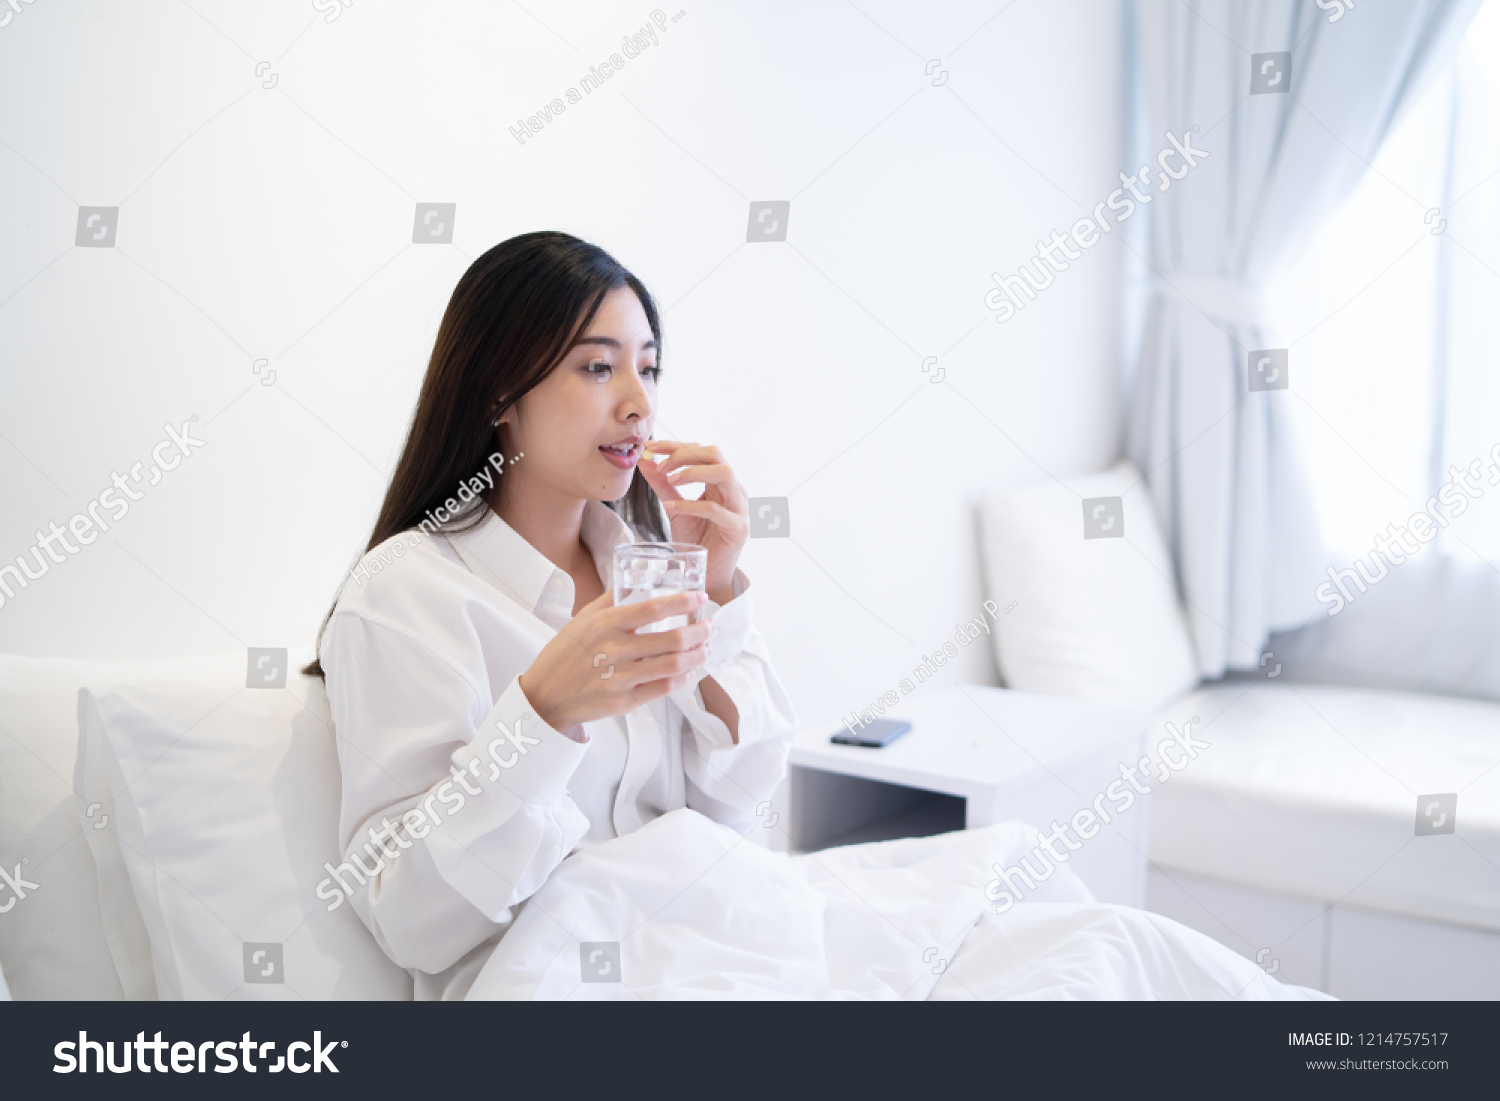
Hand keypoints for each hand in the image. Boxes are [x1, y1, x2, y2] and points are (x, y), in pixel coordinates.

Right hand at [519, 588, 715, 731]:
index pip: (652, 609)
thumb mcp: (581, 620)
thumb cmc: (564, 655)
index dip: (682, 602)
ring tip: (706, 648)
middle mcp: (614, 650)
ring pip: (673, 665)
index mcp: (604, 624)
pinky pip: (663, 688)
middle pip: (671, 639)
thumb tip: (634, 580)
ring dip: (696, 655)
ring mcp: (620, 678)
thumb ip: (609, 601)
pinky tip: (689, 671)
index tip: (700, 597)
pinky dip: (682, 678)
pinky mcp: (625, 701)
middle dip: (699, 631)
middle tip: (710, 626)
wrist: (545, 696)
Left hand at [636, 440, 747, 602]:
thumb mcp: (674, 508)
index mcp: (721, 482)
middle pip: (715, 454)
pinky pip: (715, 509)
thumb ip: (662, 484)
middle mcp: (734, 490)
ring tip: (668, 478)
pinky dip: (690, 504)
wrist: (707, 575)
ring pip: (724, 473)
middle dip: (684, 454)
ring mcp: (739, 508)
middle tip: (659, 464)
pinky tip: (670, 506)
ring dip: (692, 471)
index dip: (675, 445)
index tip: (649, 447)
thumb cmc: (695, 541)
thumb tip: (645, 460)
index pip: (702, 451)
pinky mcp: (737, 528)